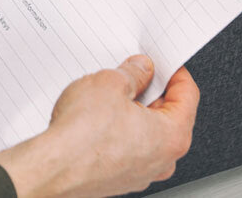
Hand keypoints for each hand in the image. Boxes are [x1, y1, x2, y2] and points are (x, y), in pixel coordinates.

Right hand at [0, 56, 198, 197]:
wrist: (53, 167)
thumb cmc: (83, 135)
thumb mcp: (110, 83)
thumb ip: (133, 73)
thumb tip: (141, 69)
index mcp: (173, 136)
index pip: (188, 96)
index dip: (174, 73)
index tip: (164, 63)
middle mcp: (163, 160)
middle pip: (168, 116)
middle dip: (151, 92)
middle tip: (133, 74)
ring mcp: (141, 173)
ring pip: (147, 135)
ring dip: (134, 114)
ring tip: (109, 96)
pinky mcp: (119, 178)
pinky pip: (128, 149)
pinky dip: (119, 132)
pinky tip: (98, 119)